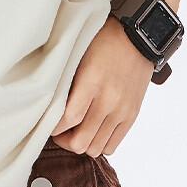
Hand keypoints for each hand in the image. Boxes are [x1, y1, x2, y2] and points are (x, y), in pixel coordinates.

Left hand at [48, 17, 156, 156]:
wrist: (139, 38)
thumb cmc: (104, 41)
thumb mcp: (80, 55)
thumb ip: (67, 81)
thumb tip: (50, 105)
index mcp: (92, 81)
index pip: (69, 118)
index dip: (53, 128)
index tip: (46, 123)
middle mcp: (109, 100)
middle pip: (81, 141)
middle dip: (64, 141)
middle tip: (58, 130)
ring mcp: (122, 110)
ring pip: (95, 148)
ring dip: (82, 144)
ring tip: (75, 131)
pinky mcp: (132, 116)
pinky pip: (112, 145)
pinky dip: (99, 143)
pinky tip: (92, 130)